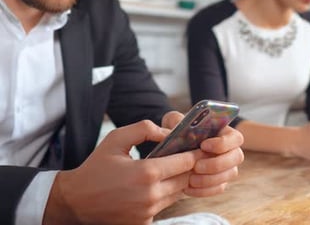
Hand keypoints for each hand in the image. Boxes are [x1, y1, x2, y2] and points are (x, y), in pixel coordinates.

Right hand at [43, 120, 202, 224]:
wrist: (75, 201)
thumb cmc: (96, 167)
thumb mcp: (116, 139)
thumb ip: (144, 129)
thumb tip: (168, 132)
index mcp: (147, 172)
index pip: (185, 162)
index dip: (194, 153)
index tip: (199, 147)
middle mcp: (151, 195)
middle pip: (186, 179)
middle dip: (189, 167)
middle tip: (190, 156)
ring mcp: (148, 212)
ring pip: (178, 193)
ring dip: (178, 181)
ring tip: (173, 169)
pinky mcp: (144, 223)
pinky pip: (165, 206)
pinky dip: (165, 195)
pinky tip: (156, 186)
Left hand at [161, 112, 244, 197]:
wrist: (174, 149)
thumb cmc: (178, 131)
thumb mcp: (174, 120)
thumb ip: (175, 120)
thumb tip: (172, 131)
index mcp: (224, 132)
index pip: (236, 138)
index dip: (223, 143)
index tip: (204, 145)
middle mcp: (231, 150)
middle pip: (237, 157)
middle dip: (217, 164)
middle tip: (197, 166)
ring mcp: (228, 167)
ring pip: (229, 175)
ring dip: (210, 179)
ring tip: (191, 179)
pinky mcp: (220, 182)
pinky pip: (219, 188)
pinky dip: (204, 190)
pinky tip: (188, 188)